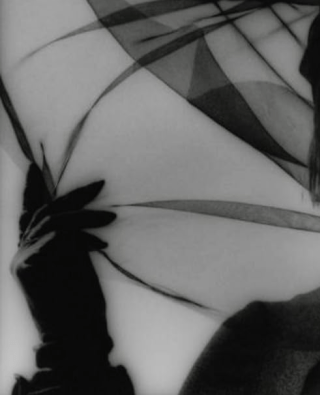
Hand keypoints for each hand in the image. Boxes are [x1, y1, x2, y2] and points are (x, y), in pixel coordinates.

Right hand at [11, 164, 116, 368]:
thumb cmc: (81, 305)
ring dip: (86, 215)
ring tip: (112, 216)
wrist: (75, 337)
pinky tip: (103, 243)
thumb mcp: (76, 266)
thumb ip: (71, 243)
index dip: (31, 191)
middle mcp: (22, 253)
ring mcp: (24, 260)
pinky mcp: (33, 266)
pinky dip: (84, 236)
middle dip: (73, 195)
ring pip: (54, 221)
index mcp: (30, 252)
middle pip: (44, 212)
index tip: (35, 168)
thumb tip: (85, 218)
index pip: (29, 215)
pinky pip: (60, 238)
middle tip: (99, 184)